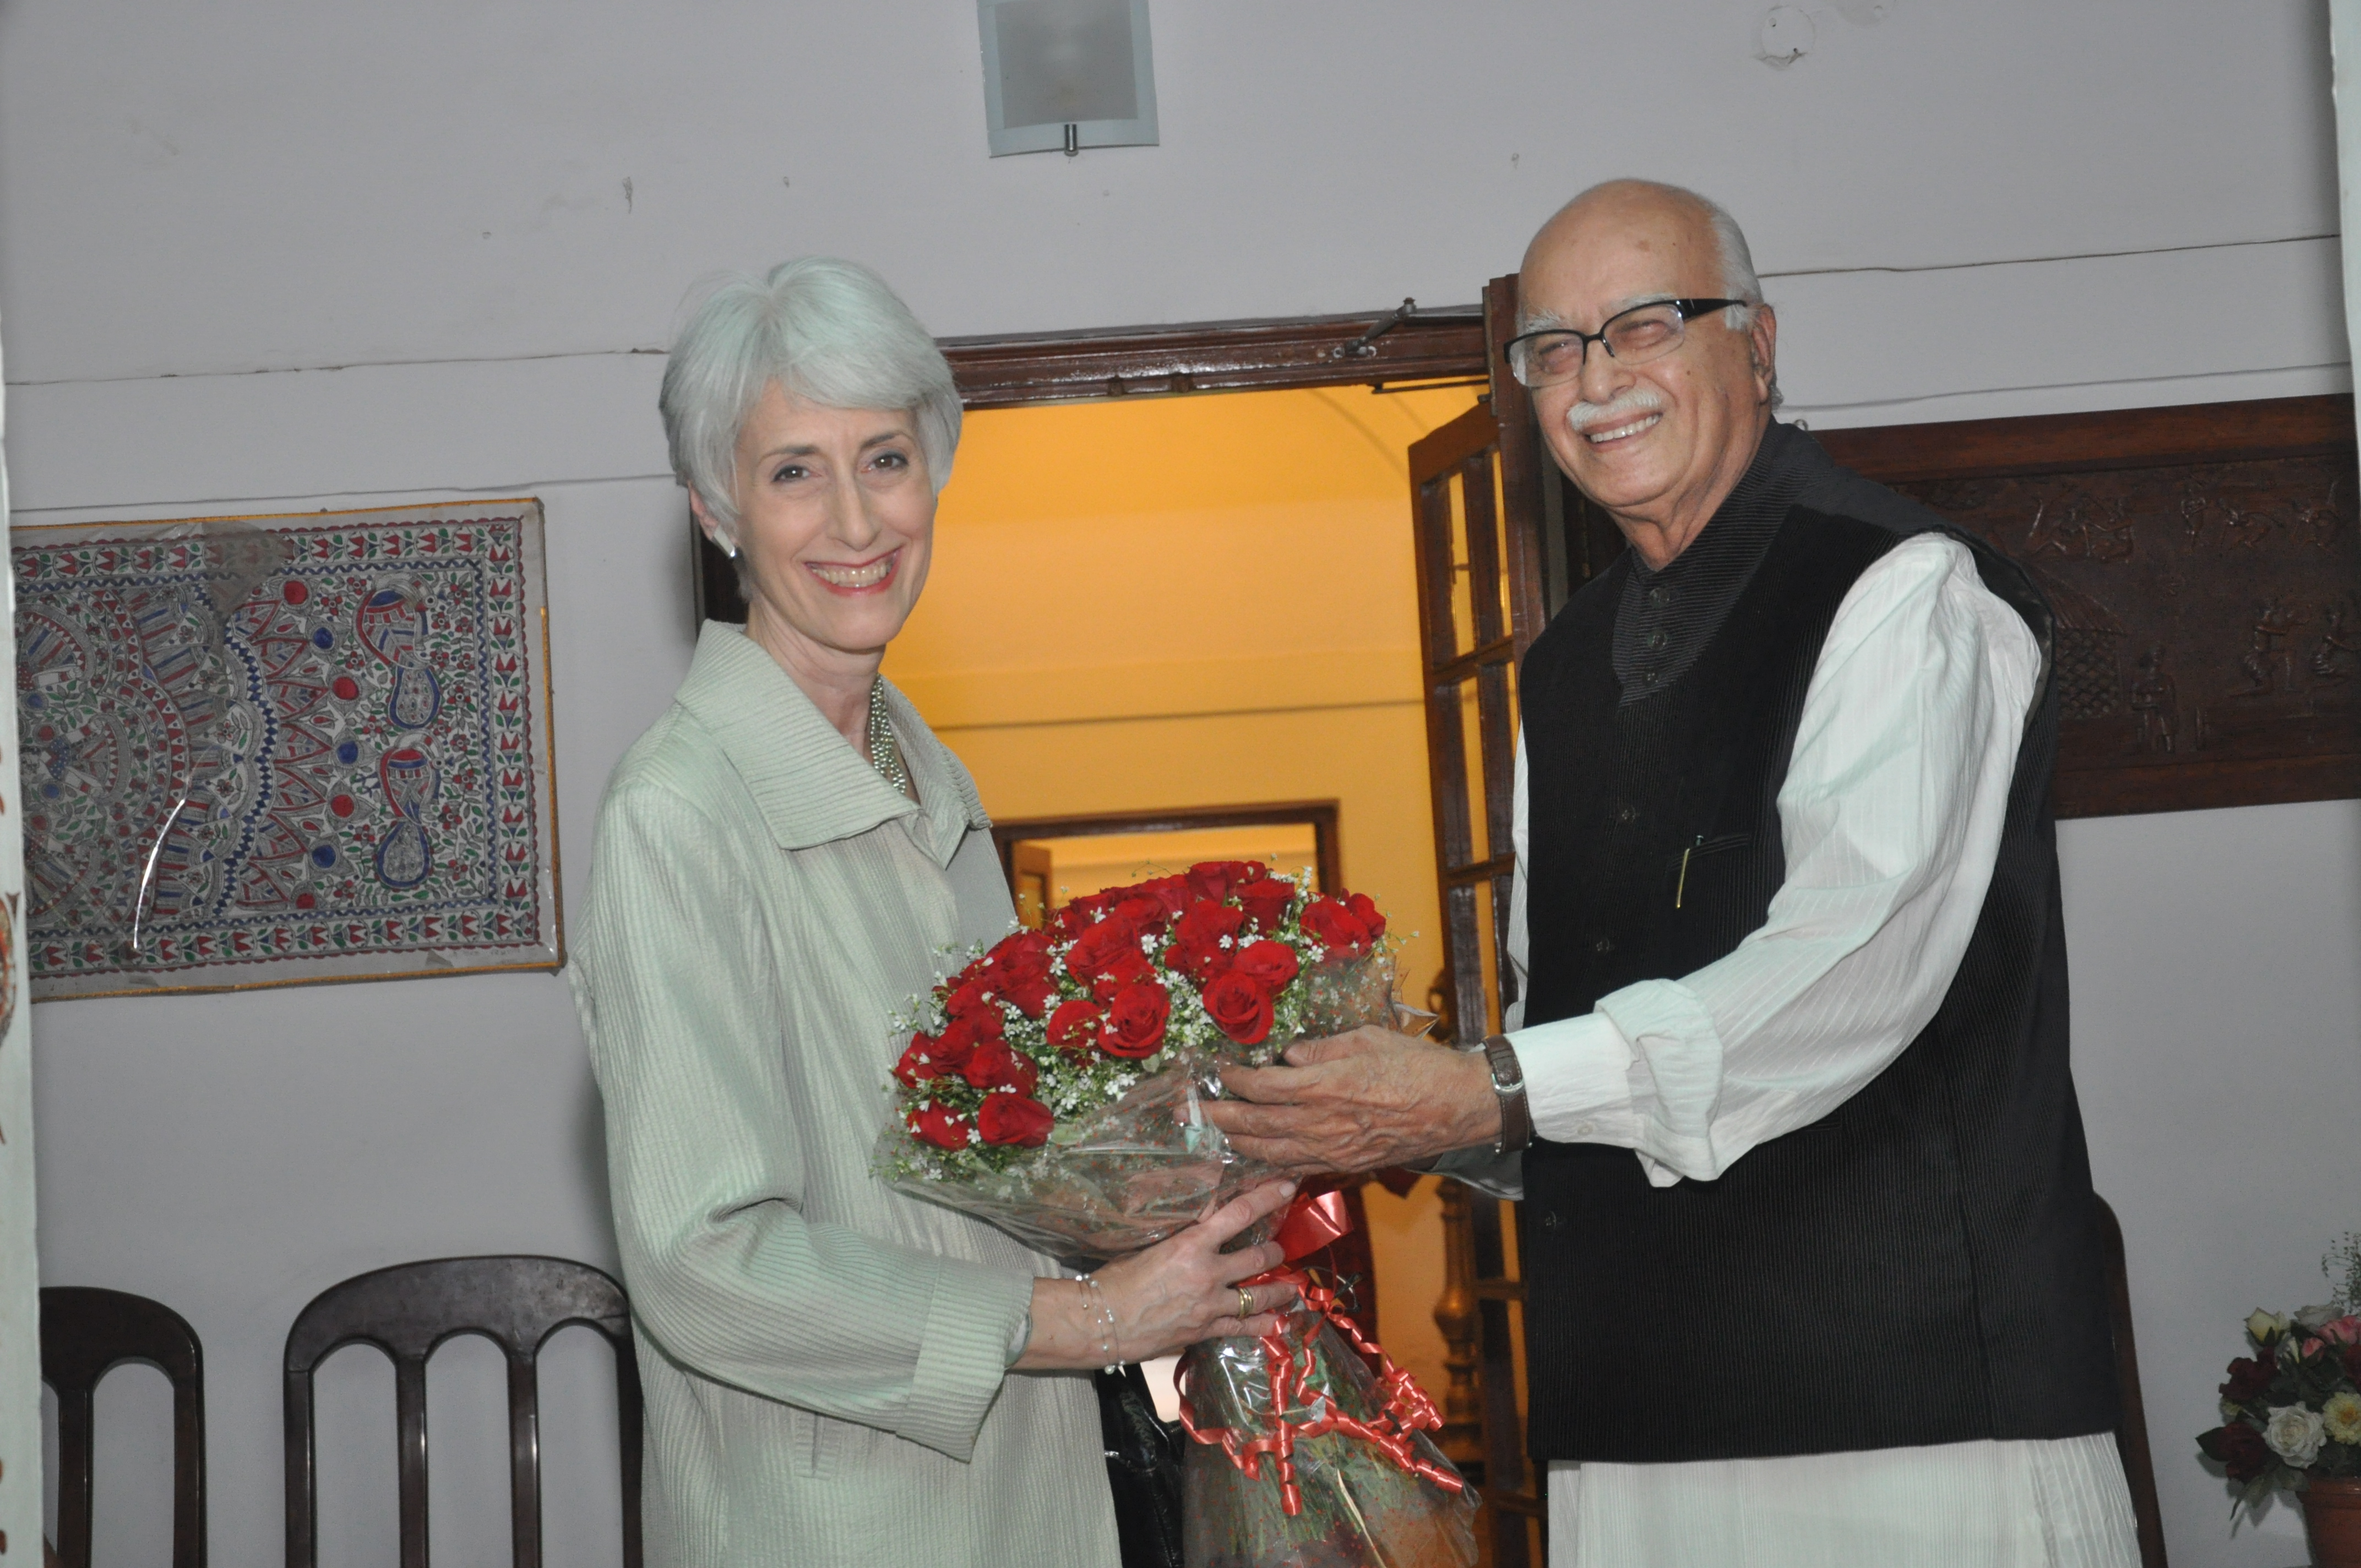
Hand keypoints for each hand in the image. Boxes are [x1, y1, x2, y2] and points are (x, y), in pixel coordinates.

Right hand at [1014, 1179, 1301, 1369]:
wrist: (1101, 1321)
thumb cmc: (1117, 1277)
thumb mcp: (1150, 1244)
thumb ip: (1182, 1234)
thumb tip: (1202, 1218)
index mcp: (1191, 1244)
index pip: (1239, 1213)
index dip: (1267, 1198)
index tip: (1287, 1187)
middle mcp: (1208, 1273)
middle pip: (1259, 1257)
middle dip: (1276, 1252)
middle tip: (1282, 1250)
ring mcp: (1210, 1305)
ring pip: (1259, 1296)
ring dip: (1278, 1291)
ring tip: (1290, 1288)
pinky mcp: (1206, 1330)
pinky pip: (1243, 1328)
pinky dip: (1262, 1325)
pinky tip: (1275, 1323)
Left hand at [1202, 1026, 1498, 1174]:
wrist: (1457, 1106)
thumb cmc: (1416, 1065)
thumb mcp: (1365, 1038)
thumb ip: (1321, 1048)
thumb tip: (1288, 1055)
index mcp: (1324, 1086)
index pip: (1262, 1087)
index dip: (1233, 1080)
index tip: (1217, 1070)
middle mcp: (1322, 1122)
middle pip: (1255, 1124)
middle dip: (1218, 1117)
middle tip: (1190, 1111)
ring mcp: (1332, 1149)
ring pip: (1271, 1151)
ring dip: (1237, 1143)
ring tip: (1214, 1134)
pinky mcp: (1345, 1164)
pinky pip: (1297, 1166)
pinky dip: (1270, 1163)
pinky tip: (1256, 1158)